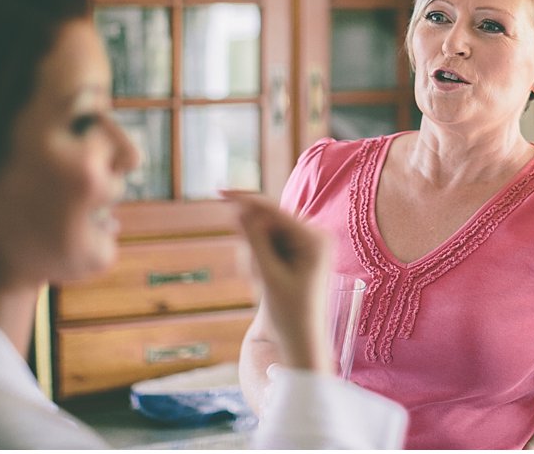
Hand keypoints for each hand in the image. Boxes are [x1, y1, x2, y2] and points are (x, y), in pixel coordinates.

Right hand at [222, 191, 333, 373]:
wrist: (298, 342)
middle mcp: (312, 234)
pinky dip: (254, 263)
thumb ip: (254, 241)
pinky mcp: (292, 251)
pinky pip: (262, 245)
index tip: (219, 191)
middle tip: (256, 280)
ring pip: (260, 235)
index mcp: (314, 238)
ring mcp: (303, 242)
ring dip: (251, 259)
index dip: (245, 200)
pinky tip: (262, 284)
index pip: (273, 211)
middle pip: (265, 223)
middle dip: (251, 248)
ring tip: (261, 287)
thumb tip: (240, 209)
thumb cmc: (289, 314)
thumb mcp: (268, 276)